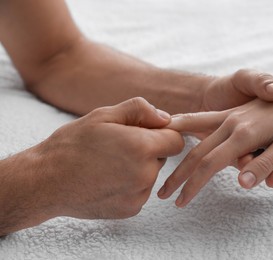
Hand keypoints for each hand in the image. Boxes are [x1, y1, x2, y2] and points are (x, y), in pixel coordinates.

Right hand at [34, 97, 183, 218]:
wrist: (45, 182)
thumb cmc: (73, 144)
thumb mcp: (104, 115)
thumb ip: (140, 110)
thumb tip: (166, 118)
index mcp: (141, 148)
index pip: (176, 140)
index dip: (163, 133)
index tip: (146, 131)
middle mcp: (145, 174)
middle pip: (164, 157)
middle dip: (149, 149)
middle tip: (120, 146)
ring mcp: (139, 195)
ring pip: (153, 174)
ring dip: (140, 167)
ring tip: (110, 163)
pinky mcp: (131, 209)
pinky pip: (142, 190)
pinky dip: (131, 184)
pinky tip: (108, 179)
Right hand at [159, 72, 272, 206]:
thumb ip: (265, 163)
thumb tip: (242, 184)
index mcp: (244, 132)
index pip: (210, 163)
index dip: (193, 185)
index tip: (180, 202)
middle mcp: (232, 123)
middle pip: (198, 152)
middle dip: (179, 176)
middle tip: (162, 195)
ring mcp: (231, 117)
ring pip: (199, 138)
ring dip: (180, 157)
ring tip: (166, 171)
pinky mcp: (233, 115)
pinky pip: (203, 120)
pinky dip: (185, 126)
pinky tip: (171, 128)